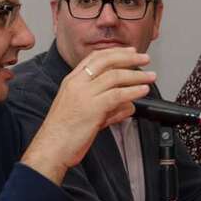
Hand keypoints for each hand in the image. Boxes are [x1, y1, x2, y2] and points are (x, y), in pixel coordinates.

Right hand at [22, 47, 154, 184]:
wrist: (51, 148)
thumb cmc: (63, 134)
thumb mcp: (85, 114)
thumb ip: (108, 108)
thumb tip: (127, 106)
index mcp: (71, 81)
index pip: (95, 57)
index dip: (115, 52)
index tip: (130, 52)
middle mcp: (77, 83)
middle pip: (106, 61)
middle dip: (129, 57)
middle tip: (145, 58)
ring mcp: (84, 94)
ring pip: (115, 76)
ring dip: (137, 75)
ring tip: (150, 77)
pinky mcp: (92, 108)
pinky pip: (117, 95)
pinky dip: (133, 91)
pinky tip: (142, 91)